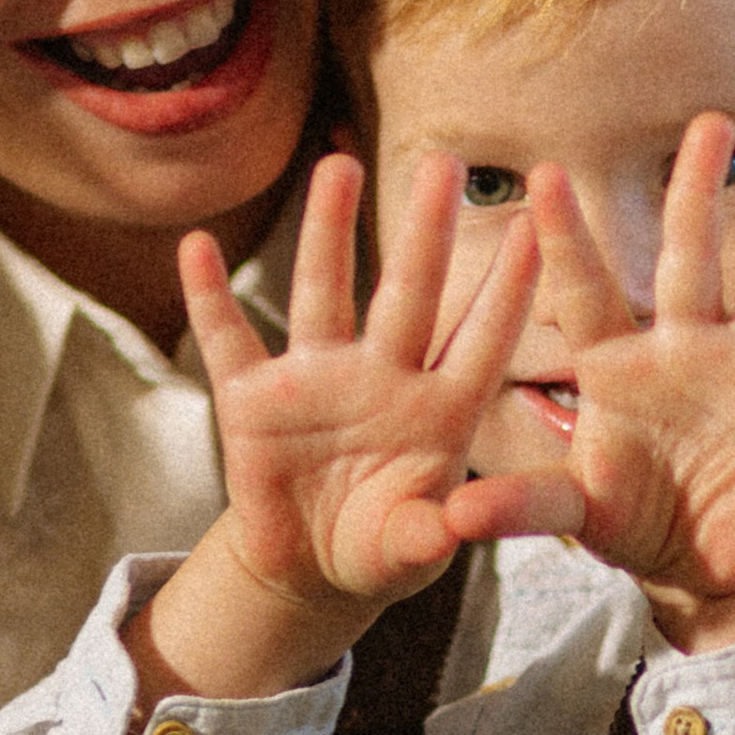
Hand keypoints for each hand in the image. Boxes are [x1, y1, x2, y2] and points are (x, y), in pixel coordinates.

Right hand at [131, 150, 539, 706]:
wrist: (310, 570)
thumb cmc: (380, 549)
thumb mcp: (411, 550)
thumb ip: (431, 536)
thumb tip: (454, 526)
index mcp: (438, 410)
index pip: (480, 340)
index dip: (506, 290)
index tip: (537, 230)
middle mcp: (381, 377)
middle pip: (408, 293)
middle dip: (427, 231)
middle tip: (444, 164)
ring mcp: (315, 380)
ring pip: (325, 292)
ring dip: (328, 232)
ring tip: (340, 167)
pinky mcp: (252, 400)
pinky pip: (228, 340)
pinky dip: (211, 297)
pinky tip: (197, 248)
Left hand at [525, 118, 734, 649]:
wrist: (706, 569)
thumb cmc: (634, 522)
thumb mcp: (574, 515)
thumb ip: (523, 504)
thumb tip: (453, 518)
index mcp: (620, 368)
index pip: (587, 290)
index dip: (567, 238)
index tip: (544, 175)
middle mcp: (687, 353)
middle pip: (692, 258)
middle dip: (698, 191)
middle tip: (708, 121)